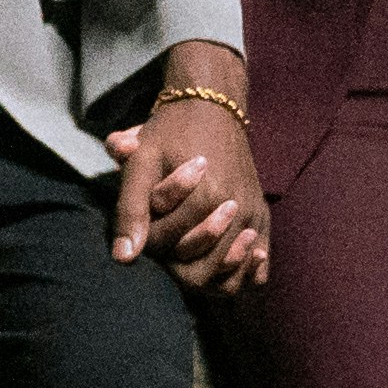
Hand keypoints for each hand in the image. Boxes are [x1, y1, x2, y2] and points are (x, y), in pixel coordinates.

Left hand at [102, 40, 269, 295]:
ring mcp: (252, 216)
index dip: (148, 244)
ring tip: (192, 256)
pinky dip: (242, 277)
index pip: (166, 251)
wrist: (212, 107)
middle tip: (168, 242)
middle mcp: (234, 210)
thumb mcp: (140, 163)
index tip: (147, 222)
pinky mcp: (262, 217)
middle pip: (198, 272)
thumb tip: (124, 258)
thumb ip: (130, 210)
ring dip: (206, 275)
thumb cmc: (168, 134)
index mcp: (203, 198)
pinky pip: (259, 271)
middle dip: (175, 264)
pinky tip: (224, 262)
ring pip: (229, 280)